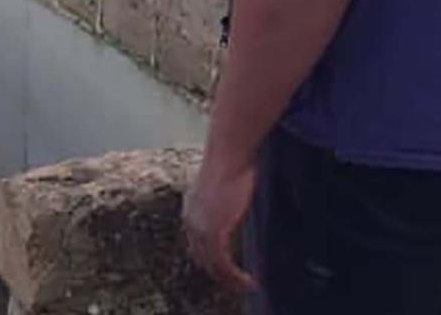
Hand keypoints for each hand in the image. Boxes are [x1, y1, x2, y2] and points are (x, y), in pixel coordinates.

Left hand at [183, 154, 258, 293]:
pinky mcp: (213, 233)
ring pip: (213, 266)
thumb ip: (225, 198)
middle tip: (238, 283)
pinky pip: (223, 265)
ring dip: (231, 280)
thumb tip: (236, 201)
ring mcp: (200, 228)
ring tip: (247, 286)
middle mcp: (191, 221)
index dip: (211, 257)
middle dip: (219, 273)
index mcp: (191, 208)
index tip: (228, 267)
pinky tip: (250, 281)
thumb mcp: (224, 183)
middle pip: (202, 258)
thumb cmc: (232, 160)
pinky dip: (236, 277)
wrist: (228, 154)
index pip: (196, 242)